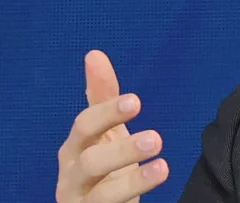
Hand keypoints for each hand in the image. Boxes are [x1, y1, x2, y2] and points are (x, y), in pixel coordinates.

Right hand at [56, 50, 168, 201]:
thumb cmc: (102, 164)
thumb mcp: (105, 130)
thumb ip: (102, 96)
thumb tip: (94, 55)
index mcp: (75, 148)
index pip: (84, 126)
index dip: (107, 113)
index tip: (136, 101)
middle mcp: (73, 176)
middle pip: (90, 162)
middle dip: (122, 150)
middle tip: (156, 138)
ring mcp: (82, 201)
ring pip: (101, 196)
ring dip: (133, 182)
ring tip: (163, 167)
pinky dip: (132, 198)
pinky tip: (157, 181)